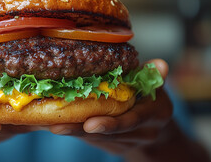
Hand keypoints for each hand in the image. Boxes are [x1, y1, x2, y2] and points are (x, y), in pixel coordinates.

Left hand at [48, 59, 172, 154]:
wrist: (158, 132)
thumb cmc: (153, 101)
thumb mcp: (156, 87)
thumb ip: (153, 76)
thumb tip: (161, 64)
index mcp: (154, 116)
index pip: (131, 121)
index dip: (110, 123)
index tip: (89, 123)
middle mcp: (141, 134)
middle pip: (107, 134)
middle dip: (80, 130)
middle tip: (57, 125)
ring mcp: (126, 143)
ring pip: (96, 139)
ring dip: (73, 132)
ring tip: (50, 124)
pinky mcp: (112, 147)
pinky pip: (91, 140)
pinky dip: (74, 132)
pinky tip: (53, 124)